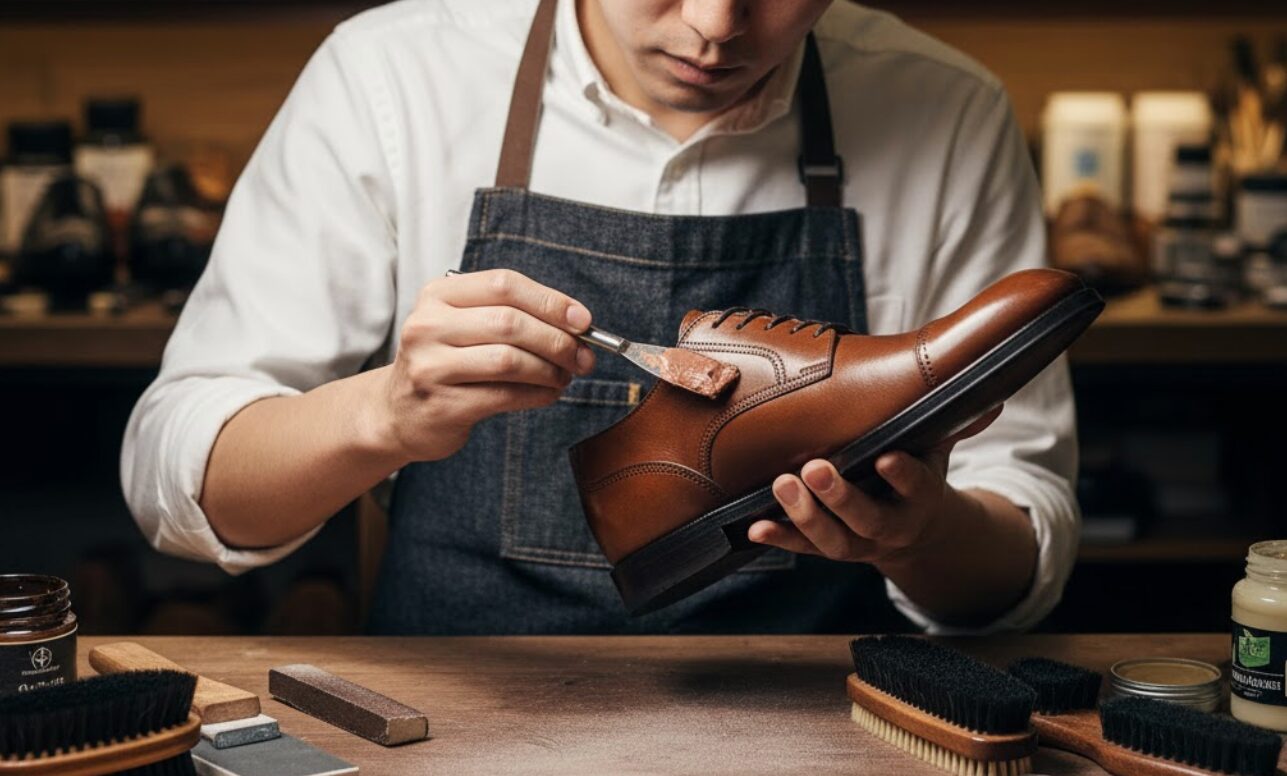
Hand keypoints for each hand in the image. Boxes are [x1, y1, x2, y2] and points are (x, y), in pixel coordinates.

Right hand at [370, 268, 595, 462]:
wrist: (398, 412)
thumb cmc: (446, 363)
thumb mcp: (464, 325)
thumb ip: (512, 316)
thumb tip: (578, 325)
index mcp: (438, 296)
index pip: (504, 284)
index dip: (550, 301)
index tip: (583, 320)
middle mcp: (428, 326)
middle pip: (510, 322)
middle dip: (557, 340)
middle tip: (584, 357)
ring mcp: (430, 367)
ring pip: (509, 361)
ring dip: (550, 370)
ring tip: (565, 376)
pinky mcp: (442, 405)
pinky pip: (505, 395)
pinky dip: (538, 394)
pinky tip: (548, 393)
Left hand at [748, 405, 1004, 568]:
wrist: (916, 531)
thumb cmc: (920, 474)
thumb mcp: (941, 449)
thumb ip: (956, 423)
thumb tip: (993, 393)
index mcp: (923, 498)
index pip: (916, 486)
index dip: (902, 476)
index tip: (885, 459)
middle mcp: (891, 526)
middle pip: (868, 519)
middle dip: (841, 497)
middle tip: (815, 469)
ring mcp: (857, 543)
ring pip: (832, 541)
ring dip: (805, 516)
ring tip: (782, 485)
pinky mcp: (828, 548)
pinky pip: (802, 548)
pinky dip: (779, 538)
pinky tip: (754, 527)